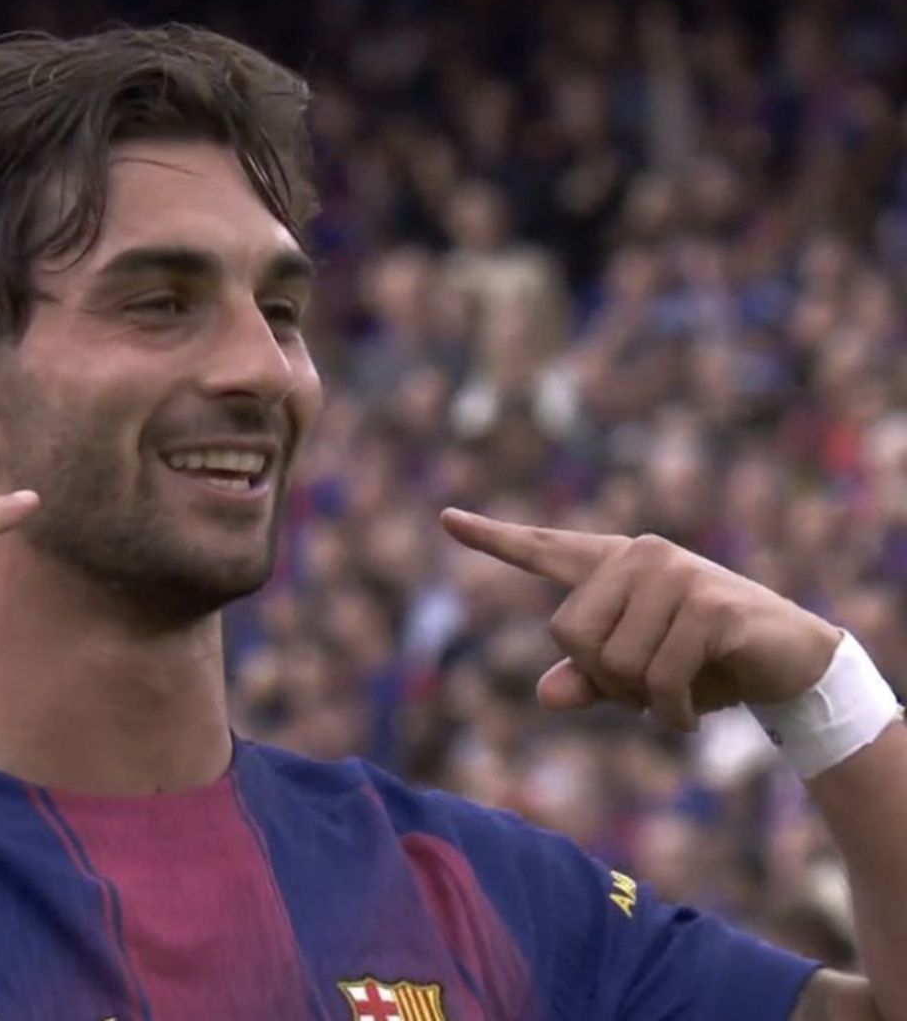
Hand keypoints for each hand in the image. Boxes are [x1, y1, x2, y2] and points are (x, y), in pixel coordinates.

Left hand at [440, 509, 842, 731]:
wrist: (789, 662)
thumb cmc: (704, 662)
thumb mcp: (636, 677)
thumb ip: (588, 680)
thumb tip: (548, 694)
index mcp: (612, 565)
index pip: (543, 549)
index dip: (492, 538)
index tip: (445, 519)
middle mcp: (640, 556)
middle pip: (569, 634)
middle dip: (604, 678)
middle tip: (646, 687)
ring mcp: (675, 575)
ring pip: (614, 663)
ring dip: (643, 700)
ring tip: (677, 690)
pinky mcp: (709, 604)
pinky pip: (660, 677)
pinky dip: (669, 712)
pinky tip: (689, 715)